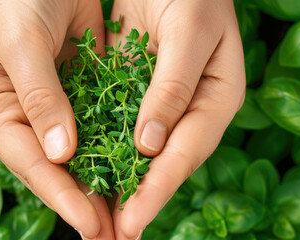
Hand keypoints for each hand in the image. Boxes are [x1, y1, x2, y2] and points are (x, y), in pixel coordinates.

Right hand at [0, 1, 114, 238]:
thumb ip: (41, 97)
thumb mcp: (21, 44)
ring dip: (107, 182)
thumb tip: (63, 153)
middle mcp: (26, 116)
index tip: (91, 226)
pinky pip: (103, 123)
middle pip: (59, 169)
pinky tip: (141, 168)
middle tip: (116, 237)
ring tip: (132, 215)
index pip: (32, 163)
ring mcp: (56, 105)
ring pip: (84, 153)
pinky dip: (119, 145)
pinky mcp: (82, 88)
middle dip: (87, 203)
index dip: (61, 197)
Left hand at [107, 1, 245, 238]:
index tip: (130, 220)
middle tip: (110, 237)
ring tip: (94, 218)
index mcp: (218, 96)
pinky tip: (81, 169)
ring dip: (117, 182)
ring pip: (139, 149)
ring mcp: (165, 97)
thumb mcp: (190, 31)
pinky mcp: (138, 83)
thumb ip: (172, 87)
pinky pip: (120, 123)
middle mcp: (193, 105)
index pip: (185, 152)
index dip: (157, 189)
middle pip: (162, 161)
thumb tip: (149, 145)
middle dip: (136, 199)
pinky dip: (102, 146)